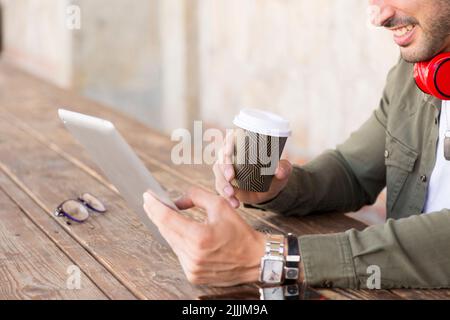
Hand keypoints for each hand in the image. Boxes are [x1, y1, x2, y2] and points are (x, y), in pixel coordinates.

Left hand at [143, 187, 265, 286]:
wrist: (255, 259)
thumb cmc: (241, 233)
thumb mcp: (221, 206)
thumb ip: (196, 196)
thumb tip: (178, 199)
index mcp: (200, 237)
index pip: (167, 219)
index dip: (155, 206)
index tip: (147, 196)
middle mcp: (193, 255)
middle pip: (165, 231)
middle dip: (157, 214)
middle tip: (151, 202)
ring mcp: (192, 268)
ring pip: (171, 242)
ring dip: (168, 228)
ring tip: (165, 214)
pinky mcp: (193, 275)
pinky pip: (179, 254)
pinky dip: (178, 241)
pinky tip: (180, 232)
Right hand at [213, 131, 292, 207]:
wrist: (269, 191)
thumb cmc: (274, 175)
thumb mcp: (282, 171)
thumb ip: (284, 168)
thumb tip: (278, 170)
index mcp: (244, 146)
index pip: (232, 138)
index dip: (227, 143)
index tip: (229, 151)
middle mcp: (232, 156)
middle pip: (221, 157)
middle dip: (224, 167)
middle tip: (231, 177)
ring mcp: (225, 170)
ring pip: (218, 174)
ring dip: (222, 184)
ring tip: (231, 194)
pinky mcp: (224, 183)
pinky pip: (221, 189)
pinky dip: (226, 197)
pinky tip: (234, 203)